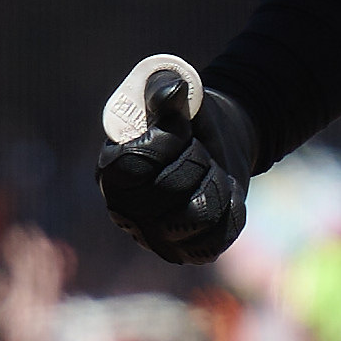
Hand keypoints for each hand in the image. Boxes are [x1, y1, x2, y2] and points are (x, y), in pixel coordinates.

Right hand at [95, 57, 256, 265]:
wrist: (217, 145)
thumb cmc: (188, 119)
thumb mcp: (177, 94)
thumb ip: (166, 89)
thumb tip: (172, 89)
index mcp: (111, 171)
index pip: (132, 166)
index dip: (164, 143)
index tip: (180, 125)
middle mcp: (126, 211)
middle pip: (168, 191)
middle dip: (195, 160)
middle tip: (200, 147)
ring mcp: (156, 237)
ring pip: (196, 215)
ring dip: (214, 183)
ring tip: (211, 169)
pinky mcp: (188, 252)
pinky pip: (217, 235)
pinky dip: (229, 208)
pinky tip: (221, 192)